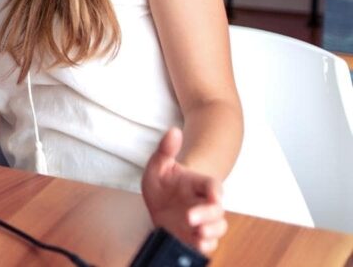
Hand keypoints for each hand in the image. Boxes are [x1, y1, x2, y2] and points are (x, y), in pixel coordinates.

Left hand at [142, 128, 227, 254]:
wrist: (160, 204)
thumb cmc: (163, 184)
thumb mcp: (158, 166)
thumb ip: (165, 150)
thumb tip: (173, 131)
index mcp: (197, 184)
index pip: (212, 186)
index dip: (216, 191)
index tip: (214, 196)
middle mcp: (204, 204)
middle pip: (217, 210)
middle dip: (207, 215)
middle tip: (190, 218)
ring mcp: (202, 221)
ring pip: (217, 228)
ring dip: (211, 232)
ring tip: (197, 234)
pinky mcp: (197, 237)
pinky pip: (208, 243)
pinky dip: (205, 246)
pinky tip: (197, 245)